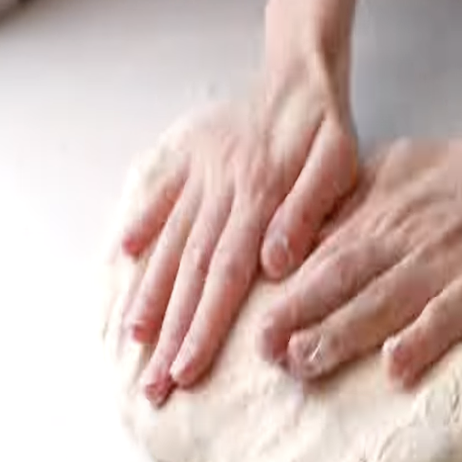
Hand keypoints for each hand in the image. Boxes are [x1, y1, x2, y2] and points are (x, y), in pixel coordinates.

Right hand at [120, 61, 356, 403]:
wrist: (300, 78)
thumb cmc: (325, 131)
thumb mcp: (338, 165)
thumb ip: (307, 212)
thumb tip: (275, 262)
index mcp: (257, 200)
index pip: (225, 277)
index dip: (203, 327)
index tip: (184, 371)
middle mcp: (219, 194)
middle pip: (190, 273)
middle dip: (170, 332)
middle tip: (152, 382)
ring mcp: (199, 177)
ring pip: (168, 244)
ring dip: (148, 293)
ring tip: (131, 339)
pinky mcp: (188, 162)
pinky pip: (160, 197)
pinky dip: (140, 224)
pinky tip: (122, 255)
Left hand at [260, 134, 461, 385]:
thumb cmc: (441, 178)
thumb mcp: (378, 175)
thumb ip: (338, 211)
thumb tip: (291, 245)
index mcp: (370, 220)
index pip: (320, 263)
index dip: (288, 298)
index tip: (256, 331)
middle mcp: (396, 244)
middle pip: (342, 284)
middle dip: (300, 319)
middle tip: (267, 353)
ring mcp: (437, 266)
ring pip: (384, 302)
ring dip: (344, 335)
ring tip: (308, 363)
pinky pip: (449, 315)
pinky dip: (422, 340)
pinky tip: (396, 368)